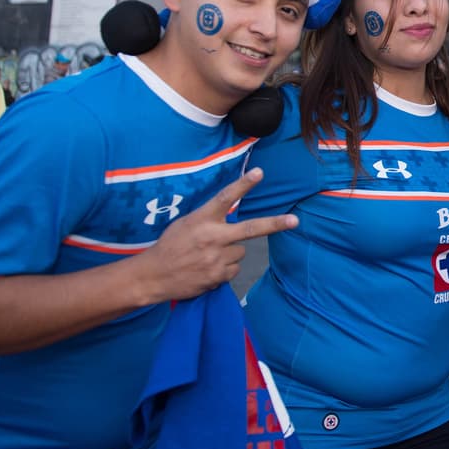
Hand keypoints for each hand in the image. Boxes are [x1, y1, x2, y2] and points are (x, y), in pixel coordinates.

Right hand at [132, 168, 296, 303]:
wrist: (153, 276)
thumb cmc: (170, 246)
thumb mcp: (185, 224)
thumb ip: (209, 220)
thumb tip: (232, 218)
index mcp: (202, 220)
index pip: (225, 198)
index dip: (243, 184)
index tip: (259, 172)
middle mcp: (212, 237)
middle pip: (250, 229)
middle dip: (275, 224)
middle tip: (294, 221)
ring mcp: (217, 258)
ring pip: (240, 252)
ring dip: (230, 253)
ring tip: (207, 256)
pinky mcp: (218, 276)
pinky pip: (233, 269)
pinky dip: (224, 269)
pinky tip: (206, 269)